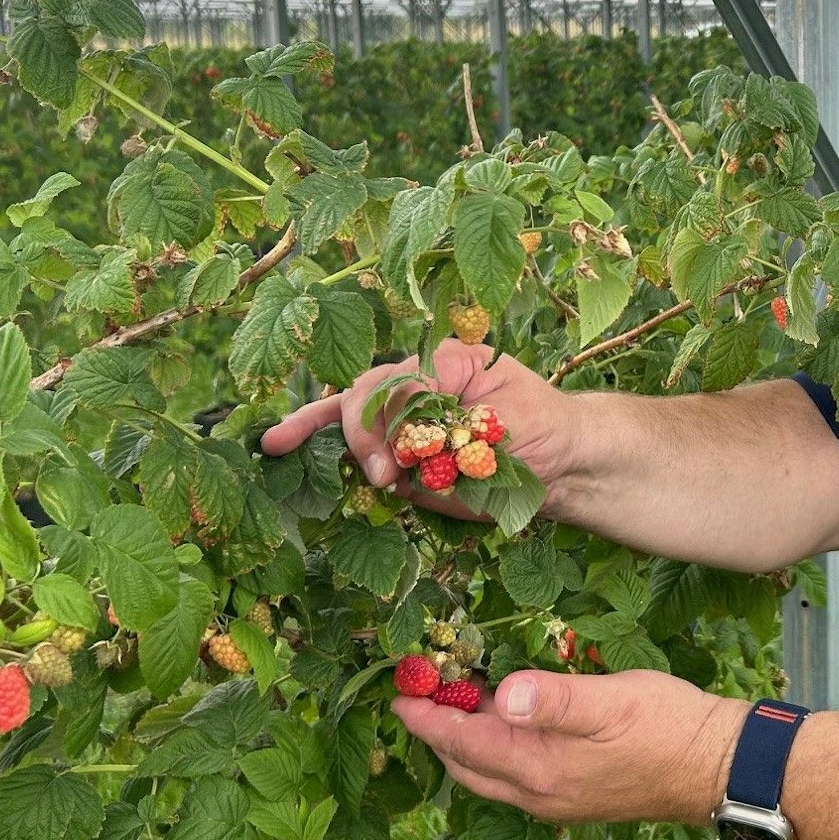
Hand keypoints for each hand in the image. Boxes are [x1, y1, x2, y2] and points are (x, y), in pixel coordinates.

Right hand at [260, 337, 584, 518]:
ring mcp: (405, 422)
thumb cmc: (542, 427)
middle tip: (386, 476)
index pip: (390, 382)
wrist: (560, 463)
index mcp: (441, 363)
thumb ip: (454, 427)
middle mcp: (415, 385)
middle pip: (362, 400)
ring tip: (372, 476)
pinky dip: (314, 436)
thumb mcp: (506, 417)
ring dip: (351, 449)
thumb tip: (408, 446)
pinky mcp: (403, 458)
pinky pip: (354, 444)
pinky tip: (278, 443)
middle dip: (365, 438)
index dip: (383, 419)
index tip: (394, 460)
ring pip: (351, 420)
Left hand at [395, 669, 749, 825]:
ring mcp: (557, 802)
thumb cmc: (669, 726)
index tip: (397, 694)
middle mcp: (539, 795)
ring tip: (452, 705)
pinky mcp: (575, 799)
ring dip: (464, 744)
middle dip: (437, 732)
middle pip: (467, 766)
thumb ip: (554, 698)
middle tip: (419, 693)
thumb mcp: (613, 700)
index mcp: (540, 769)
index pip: (465, 742)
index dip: (428, 718)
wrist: (718, 769)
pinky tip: (503, 726)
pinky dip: (492, 753)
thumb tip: (500, 694)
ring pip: (489, 776)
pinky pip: (513, 780)